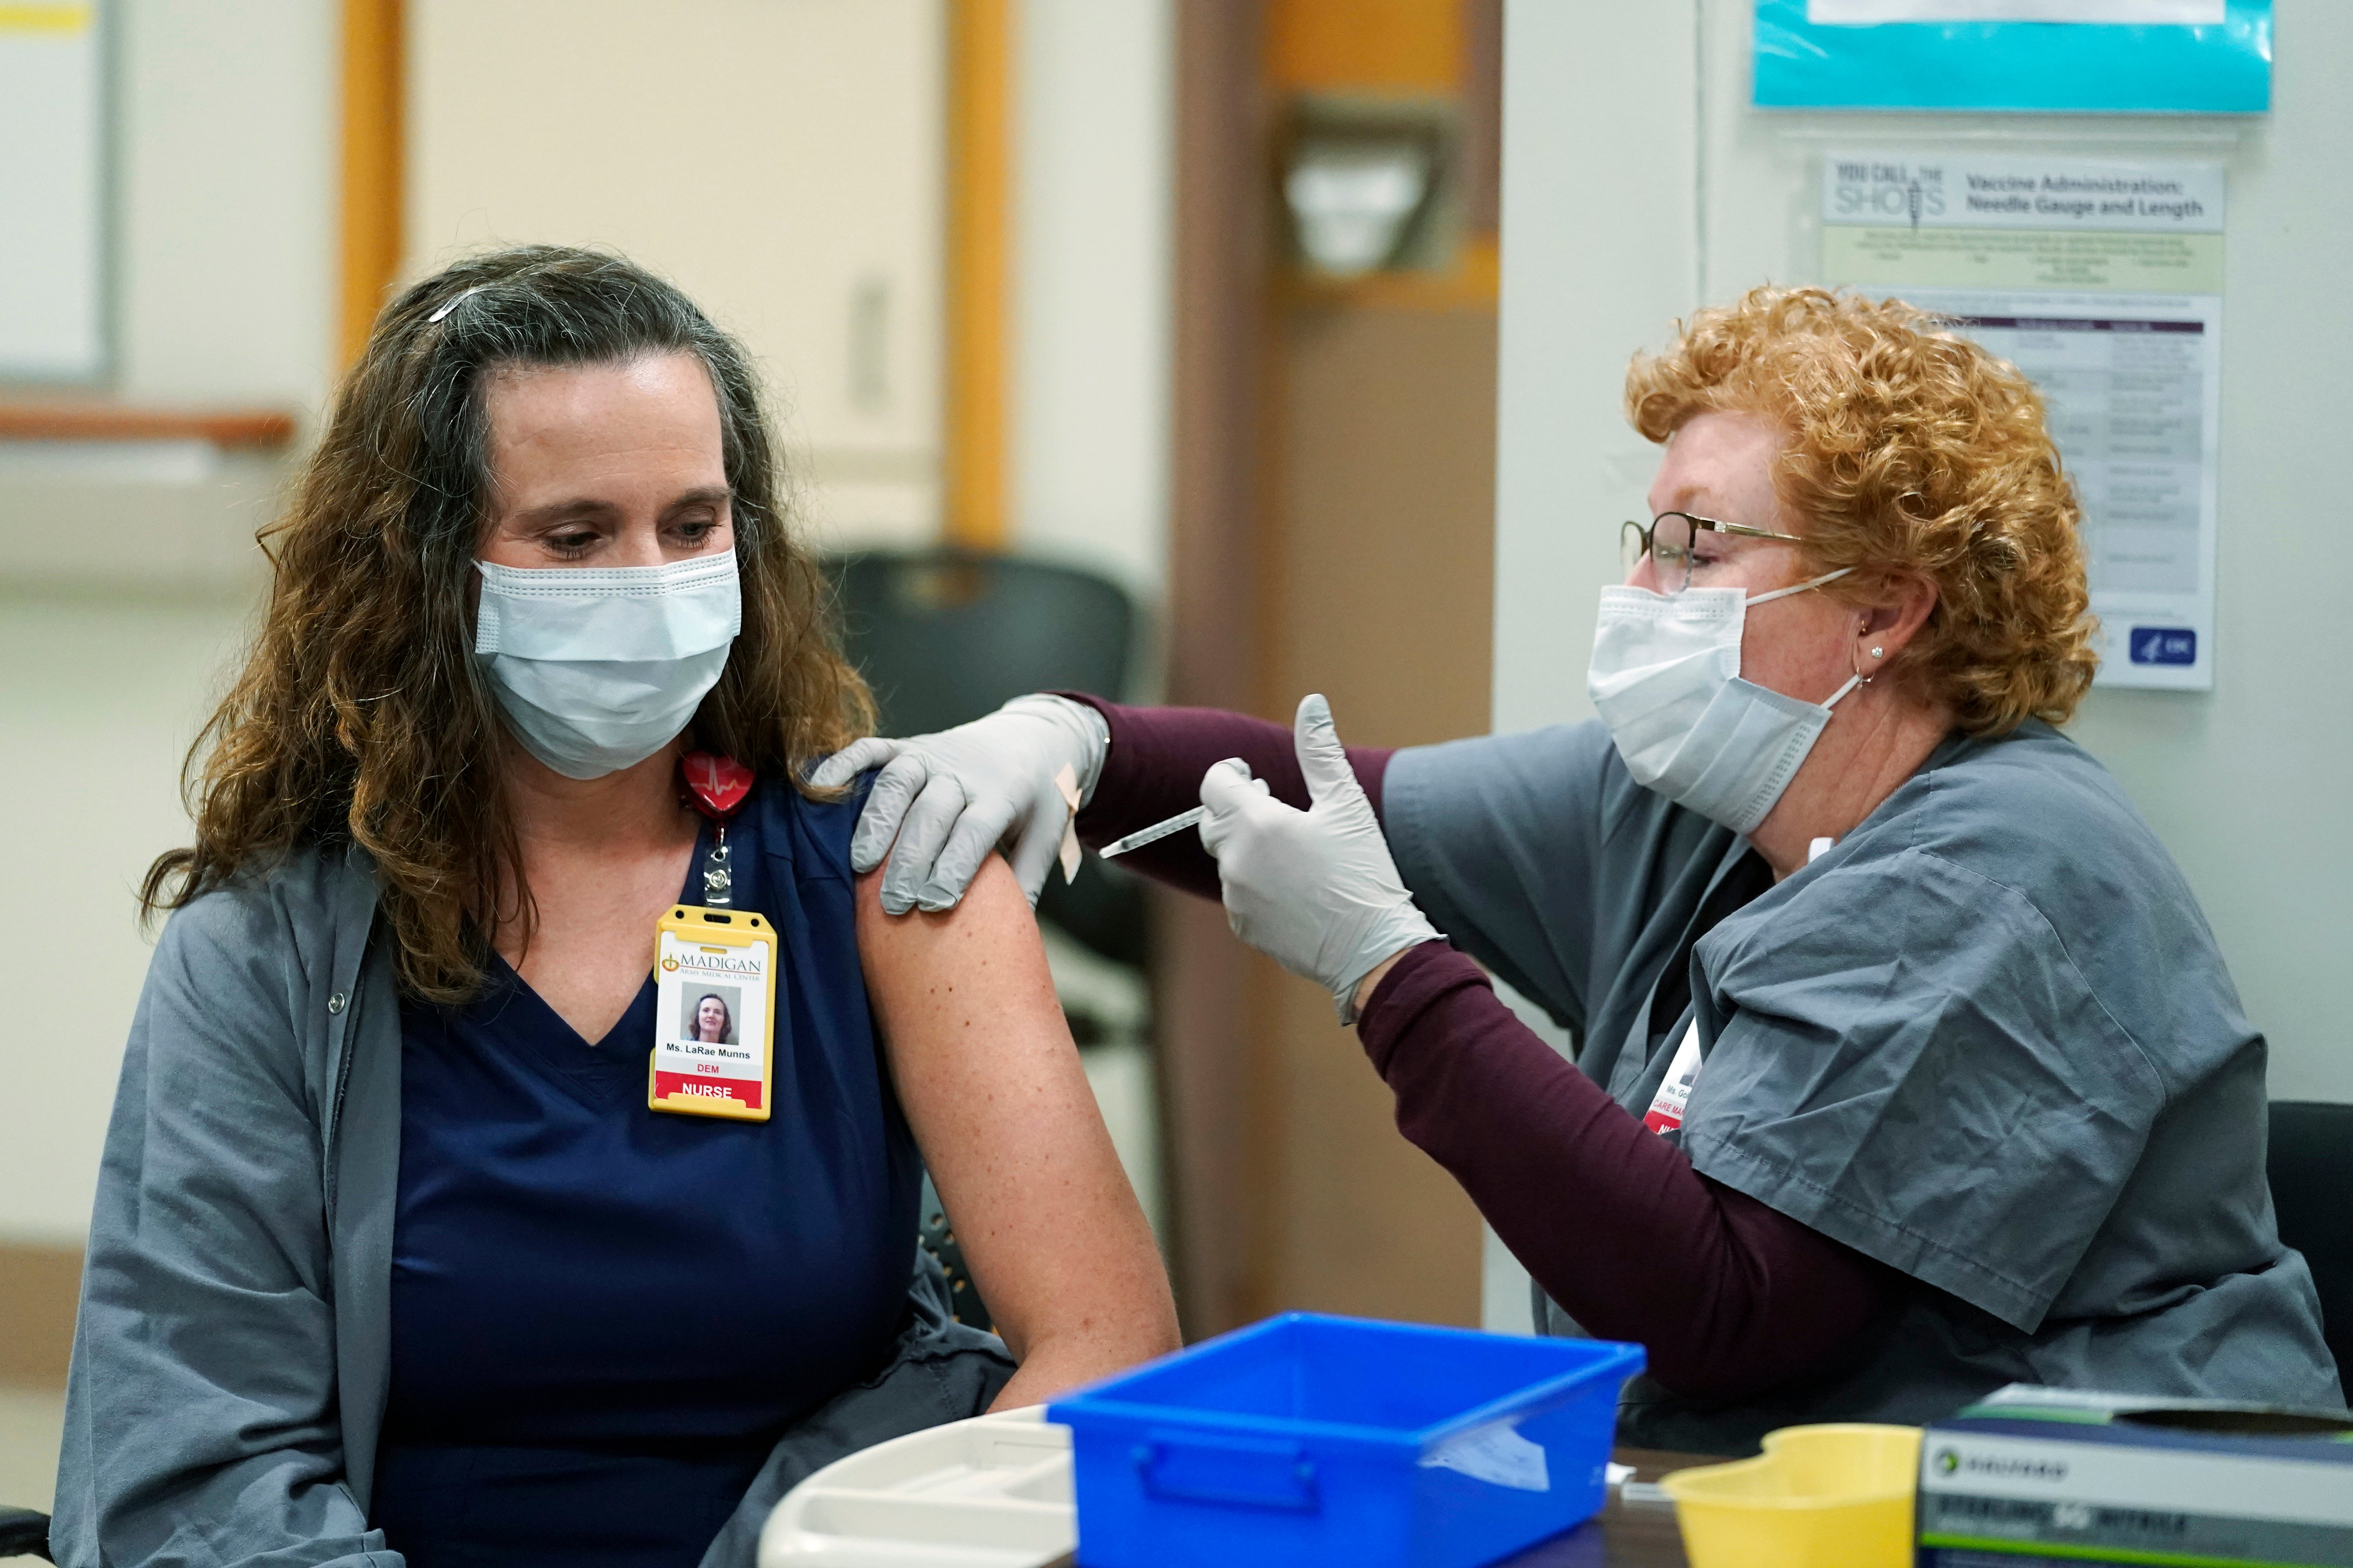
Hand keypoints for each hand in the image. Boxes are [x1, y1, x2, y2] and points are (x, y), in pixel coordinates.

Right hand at [809, 695, 1108, 914]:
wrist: (1033, 738)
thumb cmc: (1036, 799)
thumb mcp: (1045, 836)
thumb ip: (1026, 882)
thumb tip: (1007, 938)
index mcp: (1002, 794)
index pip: (974, 831)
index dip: (953, 867)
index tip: (935, 904)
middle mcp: (964, 772)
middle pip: (932, 812)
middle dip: (910, 859)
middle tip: (893, 904)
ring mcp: (933, 754)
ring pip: (899, 781)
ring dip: (877, 822)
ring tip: (860, 864)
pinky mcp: (908, 744)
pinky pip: (873, 750)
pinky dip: (845, 764)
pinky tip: (821, 787)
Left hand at [1196, 694, 1439, 1021]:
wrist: (1372, 948)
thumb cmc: (1363, 872)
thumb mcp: (1346, 805)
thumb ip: (1321, 751)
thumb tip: (1311, 703)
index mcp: (1257, 823)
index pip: (1213, 784)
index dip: (1230, 774)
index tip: (1254, 777)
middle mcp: (1236, 860)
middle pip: (1213, 820)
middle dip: (1236, 809)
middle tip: (1273, 807)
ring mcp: (1236, 896)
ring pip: (1227, 858)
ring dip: (1248, 848)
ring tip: (1293, 852)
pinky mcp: (1243, 925)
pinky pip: (1237, 892)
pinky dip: (1255, 883)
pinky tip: (1294, 886)